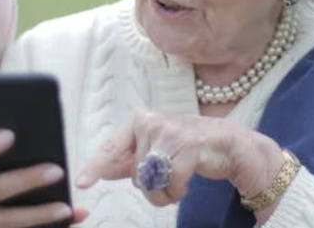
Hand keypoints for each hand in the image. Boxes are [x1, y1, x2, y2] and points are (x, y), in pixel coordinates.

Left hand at [75, 110, 283, 207]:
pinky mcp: (188, 145)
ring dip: (166, 192)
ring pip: (152, 181)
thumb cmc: (191, 149)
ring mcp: (169, 131)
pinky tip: (188, 180)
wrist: (231, 146)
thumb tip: (100, 169)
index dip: (95, 167)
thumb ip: (130, 160)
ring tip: (179, 180)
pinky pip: (171, 183)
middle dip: (152, 187)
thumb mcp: (157, 153)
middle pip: (135, 174)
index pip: (112, 147)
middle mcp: (151, 122)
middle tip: (169, 179)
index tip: (82, 183)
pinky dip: (178, 190)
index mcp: (140, 122)